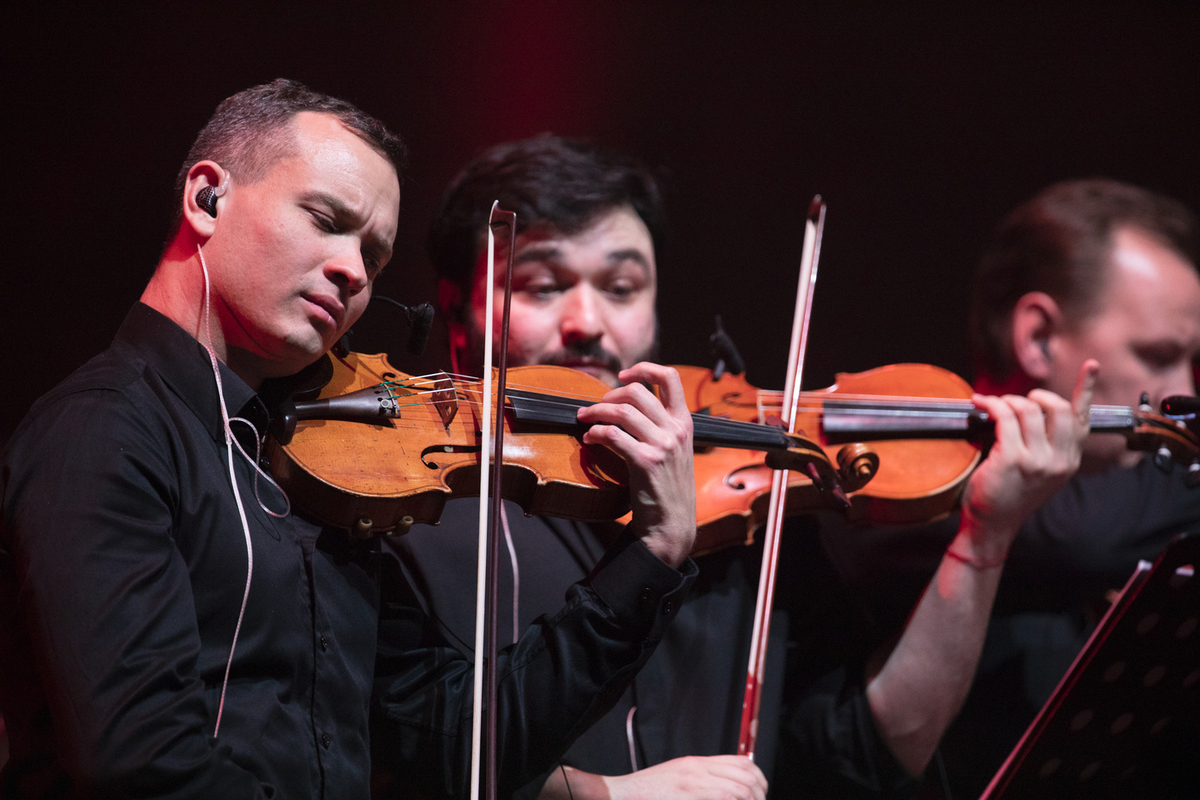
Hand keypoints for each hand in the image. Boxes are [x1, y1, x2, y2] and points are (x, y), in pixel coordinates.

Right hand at [542, 756, 767, 799]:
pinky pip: (724, 795)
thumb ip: (700, 781)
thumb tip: (726, 789)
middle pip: (745, 774)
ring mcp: (692, 779)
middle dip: (759, 793)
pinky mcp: (687, 792)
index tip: (760, 793)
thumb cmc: (646, 794)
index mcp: (696, 763)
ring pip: (739, 787)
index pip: (741, 762)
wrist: (620, 794)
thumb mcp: (677, 779)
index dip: (758, 778)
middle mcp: (697, 767)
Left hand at [576, 362, 695, 567]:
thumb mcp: (674, 449)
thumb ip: (659, 425)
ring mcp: (663, 445)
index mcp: (685, 422)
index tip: (622, 375)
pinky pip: (613, 435)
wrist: (670, 523)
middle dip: (608, 395)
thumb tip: (625, 403)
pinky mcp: (646, 461)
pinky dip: (596, 433)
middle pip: (636, 391)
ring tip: (584, 420)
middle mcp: (676, 429)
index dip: (643, 369)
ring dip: (596, 412)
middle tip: (594, 407)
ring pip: (622, 411)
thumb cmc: (666, 486)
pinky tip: (589, 439)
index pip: (669, 377)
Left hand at [960, 359, 1097, 554]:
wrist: (993, 525)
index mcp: (1070, 461)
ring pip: (1027, 409)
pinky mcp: (1013, 459)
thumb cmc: (1010, 494)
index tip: (1091, 365)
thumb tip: (1031, 407)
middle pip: (1057, 407)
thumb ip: (1046, 443)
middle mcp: (1060, 460)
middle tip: (1016, 401)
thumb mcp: (1040, 471)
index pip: (1082, 420)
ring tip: (993, 406)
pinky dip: (990, 404)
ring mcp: (1038, 460)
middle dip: (1035, 396)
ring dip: (1007, 400)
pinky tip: (980, 403)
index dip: (1086, 389)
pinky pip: (1004, 417)